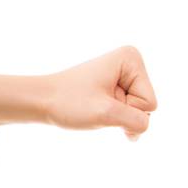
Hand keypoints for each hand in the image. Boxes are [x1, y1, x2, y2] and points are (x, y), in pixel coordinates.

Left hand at [44, 45, 158, 139]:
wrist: (39, 101)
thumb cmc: (68, 103)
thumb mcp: (106, 113)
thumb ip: (136, 122)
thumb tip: (142, 128)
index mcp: (131, 59)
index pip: (148, 103)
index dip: (124, 110)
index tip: (98, 100)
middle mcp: (130, 64)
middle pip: (145, 107)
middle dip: (121, 114)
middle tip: (94, 106)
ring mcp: (123, 77)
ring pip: (136, 112)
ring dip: (115, 118)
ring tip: (92, 108)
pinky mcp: (115, 88)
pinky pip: (126, 113)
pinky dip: (112, 119)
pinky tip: (94, 111)